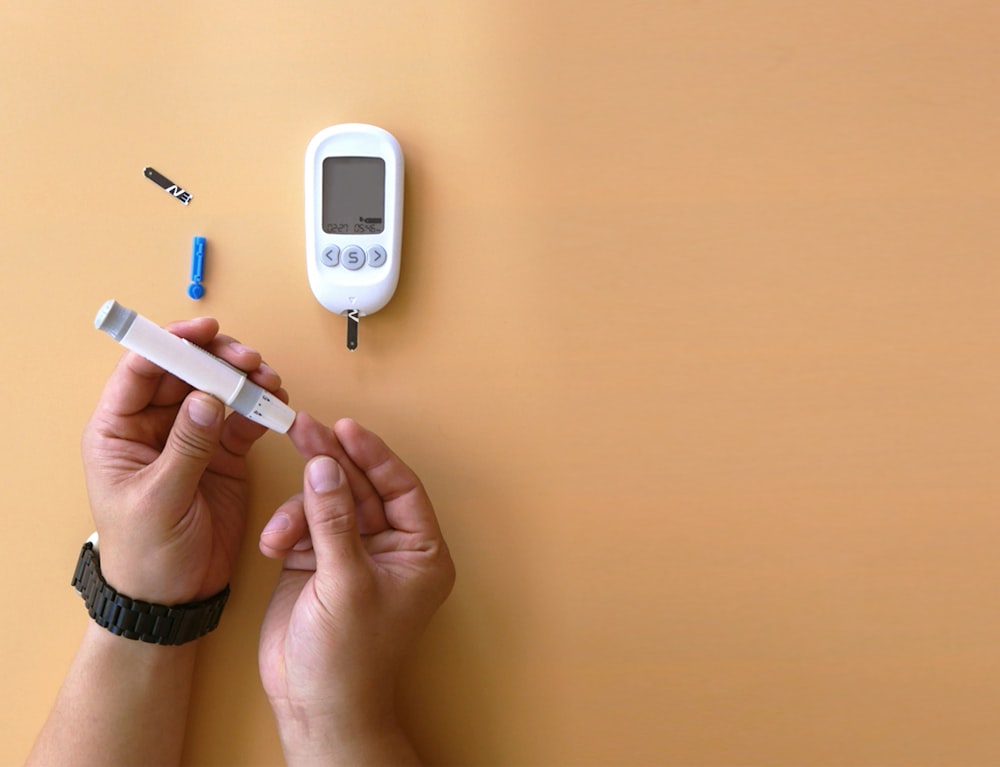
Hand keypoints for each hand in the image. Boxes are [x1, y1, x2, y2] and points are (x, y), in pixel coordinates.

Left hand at [81, 317, 286, 603]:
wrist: (173, 598)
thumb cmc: (146, 554)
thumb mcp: (160, 499)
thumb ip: (185, 447)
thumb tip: (208, 399)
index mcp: (119, 432)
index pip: (140, 372)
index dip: (169, 344)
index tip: (203, 332)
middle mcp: (154, 427)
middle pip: (185, 372)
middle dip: (218, 359)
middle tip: (249, 360)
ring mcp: (191, 437)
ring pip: (218, 389)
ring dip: (245, 380)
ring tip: (269, 382)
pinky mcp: (223, 454)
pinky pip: (243, 417)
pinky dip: (261, 407)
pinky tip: (276, 404)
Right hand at [258, 415, 455, 763]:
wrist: (314, 705)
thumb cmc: (349, 658)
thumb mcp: (345, 582)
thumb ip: (335, 519)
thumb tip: (325, 465)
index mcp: (419, 552)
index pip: (401, 487)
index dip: (374, 455)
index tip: (346, 429)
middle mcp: (390, 547)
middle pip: (363, 487)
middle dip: (332, 462)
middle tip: (304, 429)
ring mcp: (352, 552)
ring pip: (329, 502)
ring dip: (301, 507)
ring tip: (282, 531)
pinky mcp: (318, 560)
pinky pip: (304, 524)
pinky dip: (287, 528)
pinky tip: (275, 544)